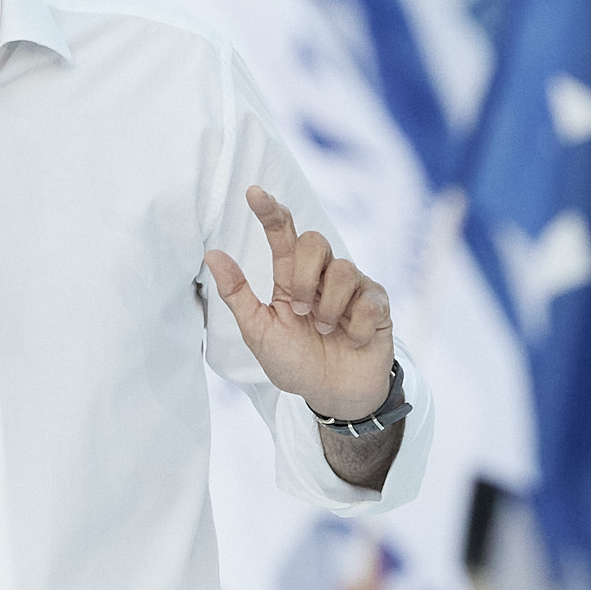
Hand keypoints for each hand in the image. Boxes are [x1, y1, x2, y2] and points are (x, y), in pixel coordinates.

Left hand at [207, 187, 394, 422]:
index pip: (282, 233)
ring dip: (328, 308)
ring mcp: (353, 287)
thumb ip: (238, 294)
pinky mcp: (377, 304)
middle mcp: (322, 275)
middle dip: (303, 277)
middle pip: (314, 241)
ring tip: (325, 332)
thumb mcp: (259, 332)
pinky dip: (353, 328)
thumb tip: (212, 254)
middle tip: (299, 311)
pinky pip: (367, 300)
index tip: (254, 193)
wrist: (333, 397)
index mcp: (290, 277)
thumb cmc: (295, 362)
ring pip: (343, 269)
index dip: (270, 211)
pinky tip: (350, 340)